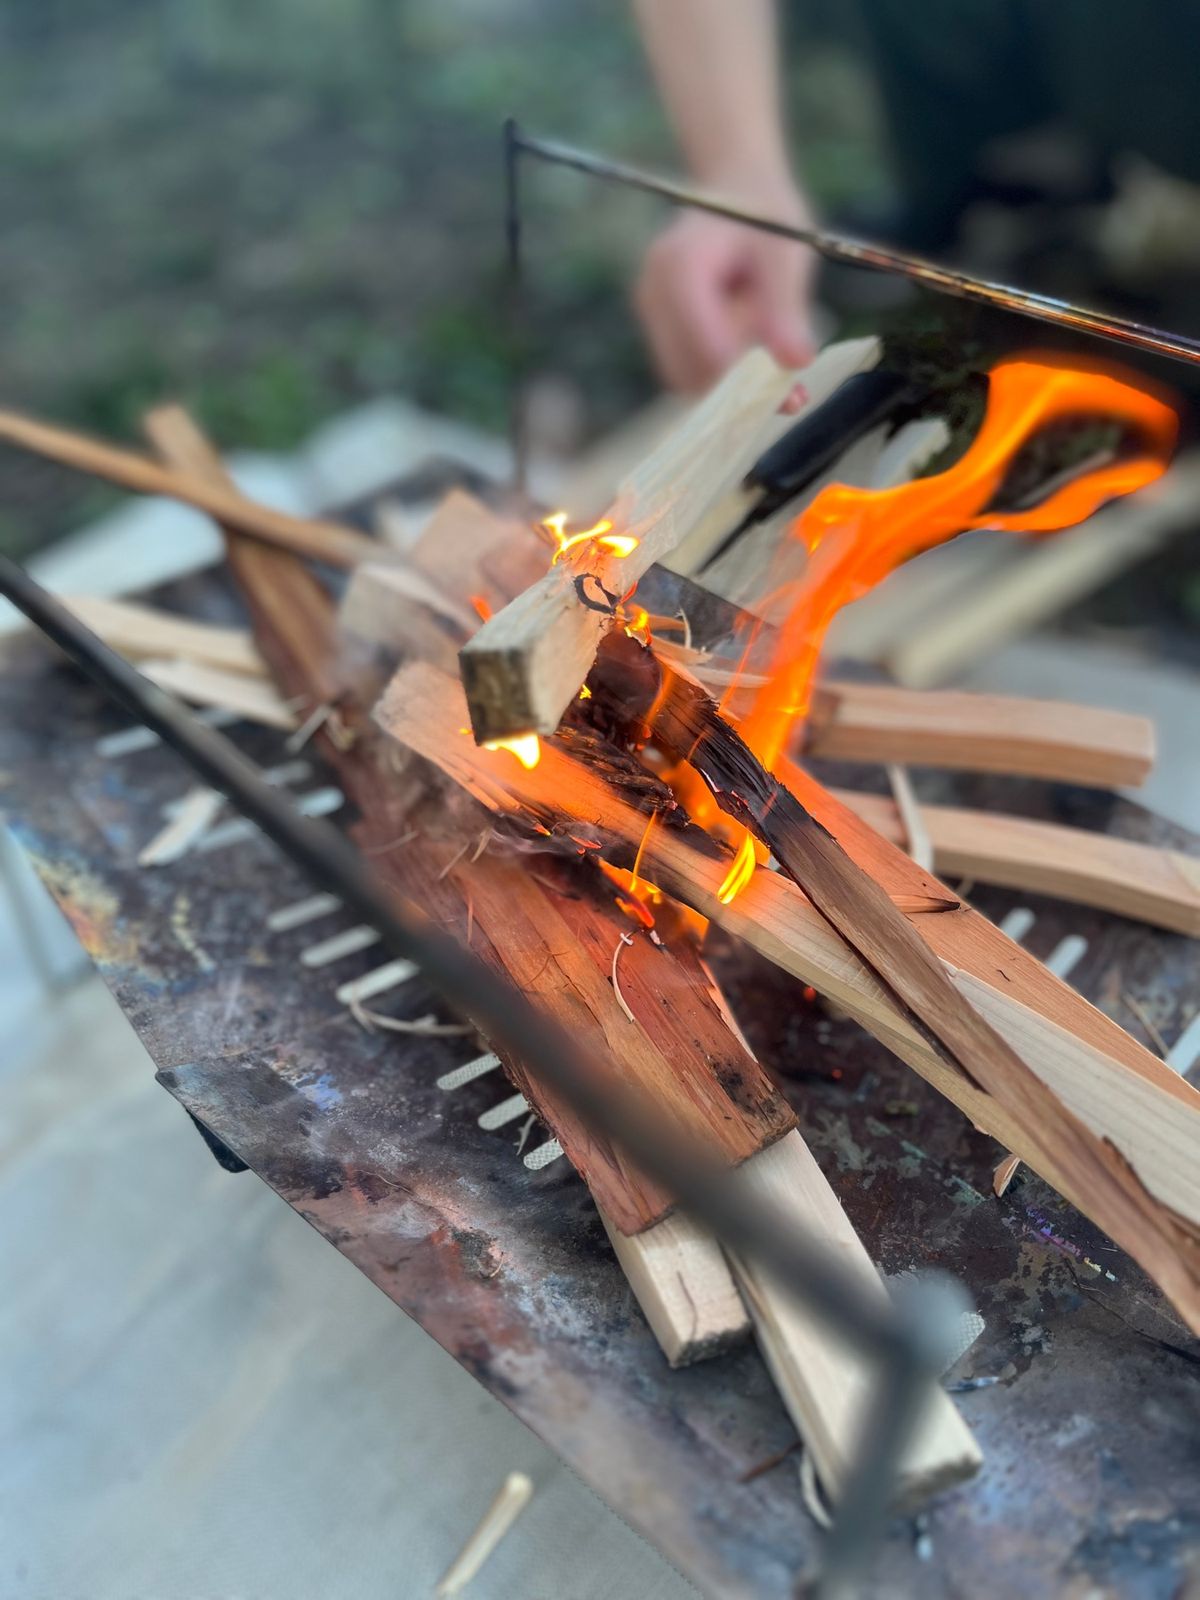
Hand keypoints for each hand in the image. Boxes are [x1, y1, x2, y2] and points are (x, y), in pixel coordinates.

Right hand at [635, 184, 816, 406]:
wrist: (738, 190)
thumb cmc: (765, 215)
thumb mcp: (786, 254)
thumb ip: (787, 308)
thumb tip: (797, 362)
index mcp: (679, 267)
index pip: (704, 346)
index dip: (745, 374)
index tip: (789, 385)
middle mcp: (653, 292)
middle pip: (692, 369)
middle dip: (740, 382)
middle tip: (791, 375)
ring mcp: (650, 312)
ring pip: (688, 377)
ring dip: (732, 380)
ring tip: (772, 349)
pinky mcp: (657, 328)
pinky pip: (687, 369)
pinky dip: (723, 375)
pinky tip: (755, 351)